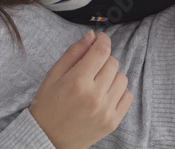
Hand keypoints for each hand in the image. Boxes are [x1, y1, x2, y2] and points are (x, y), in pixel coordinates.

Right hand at [29, 31, 131, 148]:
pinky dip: (119, 91)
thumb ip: (74, 53)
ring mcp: (105, 111)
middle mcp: (94, 96)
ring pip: (122, 78)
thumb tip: (91, 36)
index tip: (100, 39)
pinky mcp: (112, 122)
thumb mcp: (54, 75)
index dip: (103, 40)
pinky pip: (127, 96)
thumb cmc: (47, 106)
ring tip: (96, 82)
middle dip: (103, 59)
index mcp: (77, 82)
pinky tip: (104, 94)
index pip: (102, 51)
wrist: (47, 138)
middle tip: (91, 66)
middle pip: (113, 62)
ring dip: (111, 75)